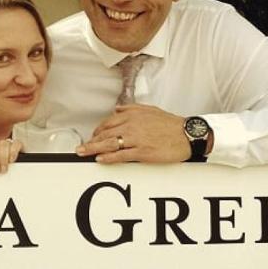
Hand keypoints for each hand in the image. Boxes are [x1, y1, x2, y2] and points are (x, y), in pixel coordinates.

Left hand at [76, 104, 190, 163]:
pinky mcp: (142, 152)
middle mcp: (132, 126)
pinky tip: (100, 159)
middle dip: (91, 141)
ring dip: (93, 149)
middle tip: (81, 148)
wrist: (187, 134)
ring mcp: (136, 139)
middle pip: (105, 134)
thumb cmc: (171, 124)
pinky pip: (121, 155)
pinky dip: (108, 158)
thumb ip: (131, 108)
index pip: (108, 122)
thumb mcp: (150, 109)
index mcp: (132, 115)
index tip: (92, 137)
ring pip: (109, 144)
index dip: (97, 131)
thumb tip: (117, 109)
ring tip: (82, 153)